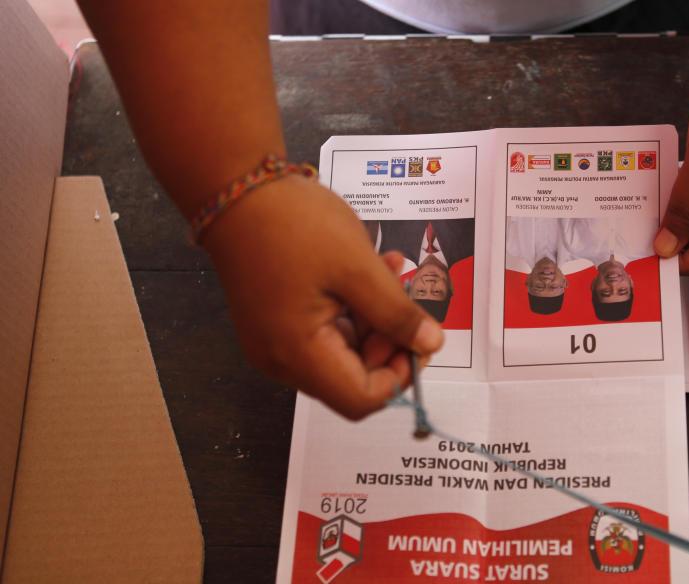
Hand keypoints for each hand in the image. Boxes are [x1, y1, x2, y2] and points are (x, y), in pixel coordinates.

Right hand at [201, 175, 443, 419]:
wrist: (234, 188)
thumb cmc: (295, 225)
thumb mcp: (358, 268)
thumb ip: (396, 314)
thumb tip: (430, 346)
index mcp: (297, 354)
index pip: (360, 398)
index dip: (398, 375)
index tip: (420, 338)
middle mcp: (280, 360)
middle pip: (351, 378)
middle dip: (389, 342)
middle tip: (409, 297)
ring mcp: (274, 341)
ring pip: (341, 351)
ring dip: (375, 318)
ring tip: (394, 270)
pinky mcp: (274, 321)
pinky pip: (323, 330)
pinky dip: (352, 308)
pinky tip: (372, 270)